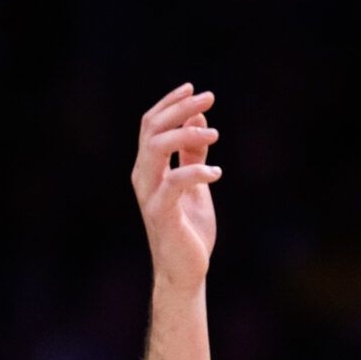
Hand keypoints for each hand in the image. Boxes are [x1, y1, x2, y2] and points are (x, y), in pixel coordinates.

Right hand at [132, 83, 222, 291]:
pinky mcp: (162, 214)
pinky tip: (217, 172)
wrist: (185, 270)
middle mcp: (143, 176)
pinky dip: (195, 172)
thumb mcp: (195, 184)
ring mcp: (150, 195)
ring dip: (185, 135)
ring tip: (215, 133)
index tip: (194, 89)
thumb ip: (192, 154)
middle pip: (152, 129)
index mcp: (149, 167)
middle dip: (179, 109)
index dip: (171, 104)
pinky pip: (174, 183)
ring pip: (155, 149)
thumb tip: (197, 119)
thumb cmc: (189, 228)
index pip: (152, 124)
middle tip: (209, 98)